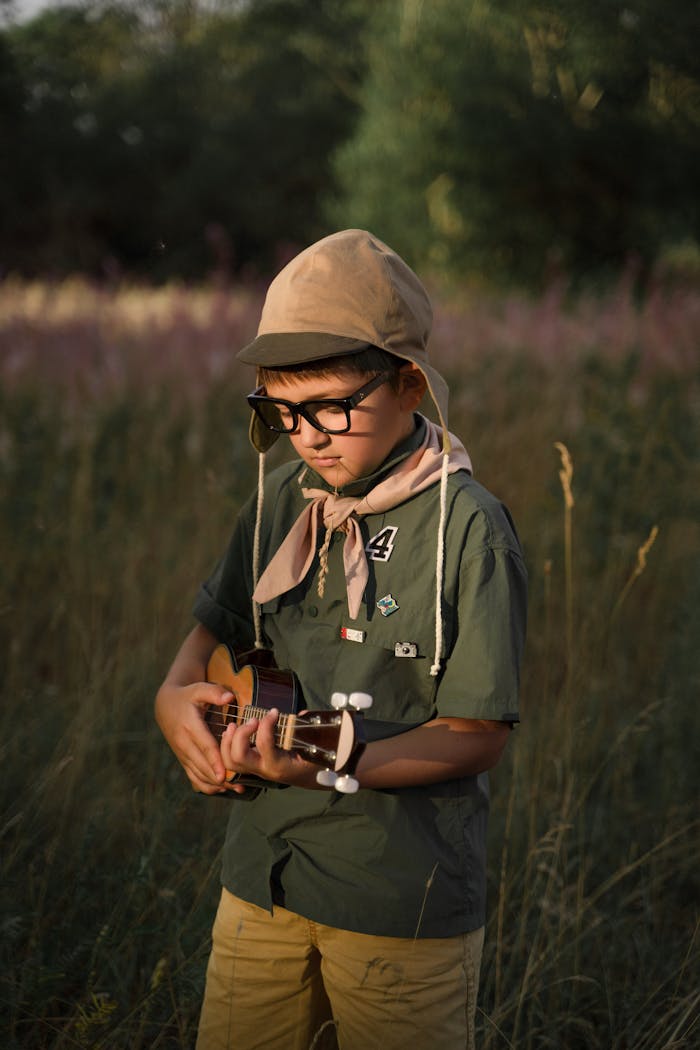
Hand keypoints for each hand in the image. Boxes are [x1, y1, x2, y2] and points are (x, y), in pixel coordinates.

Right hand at [155, 678, 235, 794]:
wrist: (165, 706)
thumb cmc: (187, 696)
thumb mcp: (199, 688)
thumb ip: (214, 692)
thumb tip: (229, 697)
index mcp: (190, 726)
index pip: (204, 746)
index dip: (215, 761)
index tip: (224, 775)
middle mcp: (184, 743)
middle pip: (202, 765)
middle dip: (219, 777)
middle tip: (239, 786)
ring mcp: (182, 754)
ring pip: (198, 774)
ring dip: (215, 784)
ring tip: (236, 789)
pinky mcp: (183, 760)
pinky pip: (193, 777)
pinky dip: (206, 785)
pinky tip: (222, 789)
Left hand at [220, 707, 320, 788]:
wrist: (311, 779)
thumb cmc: (314, 763)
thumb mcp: (314, 748)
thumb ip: (307, 731)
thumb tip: (301, 714)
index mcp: (279, 766)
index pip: (264, 744)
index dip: (266, 724)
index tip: (274, 711)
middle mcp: (263, 770)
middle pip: (238, 757)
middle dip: (241, 734)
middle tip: (253, 720)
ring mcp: (255, 770)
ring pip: (230, 761)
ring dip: (228, 741)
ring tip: (235, 725)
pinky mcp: (251, 767)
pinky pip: (231, 760)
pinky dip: (227, 745)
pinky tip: (233, 732)